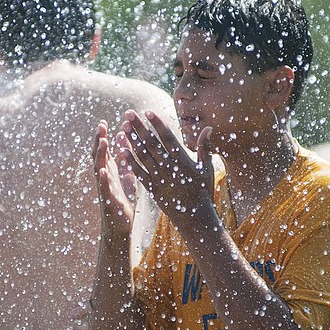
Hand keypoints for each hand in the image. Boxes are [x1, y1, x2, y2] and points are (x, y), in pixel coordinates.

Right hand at [92, 121, 136, 234]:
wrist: (120, 226)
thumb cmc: (123, 201)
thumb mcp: (126, 176)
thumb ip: (124, 160)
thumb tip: (124, 141)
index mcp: (109, 171)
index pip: (104, 151)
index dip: (102, 137)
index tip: (103, 123)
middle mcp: (104, 178)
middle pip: (98, 156)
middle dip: (98, 141)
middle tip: (100, 126)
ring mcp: (104, 188)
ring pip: (99, 169)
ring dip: (100, 155)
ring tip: (102, 142)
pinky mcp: (108, 201)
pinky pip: (104, 188)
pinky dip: (103, 179)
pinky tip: (102, 170)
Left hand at [119, 109, 214, 229]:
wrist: (195, 217)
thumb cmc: (203, 191)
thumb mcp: (207, 168)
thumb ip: (205, 147)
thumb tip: (208, 127)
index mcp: (183, 160)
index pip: (167, 137)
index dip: (157, 124)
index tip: (147, 111)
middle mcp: (169, 167)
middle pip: (152, 143)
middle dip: (139, 127)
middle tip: (128, 113)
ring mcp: (160, 178)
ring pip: (143, 156)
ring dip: (132, 141)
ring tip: (123, 127)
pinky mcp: (152, 189)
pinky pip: (139, 174)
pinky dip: (130, 162)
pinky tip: (121, 150)